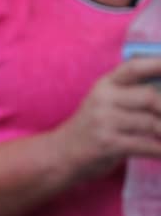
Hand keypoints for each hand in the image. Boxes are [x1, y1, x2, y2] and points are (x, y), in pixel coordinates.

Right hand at [50, 55, 160, 182]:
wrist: (64, 152)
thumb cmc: (94, 127)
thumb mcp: (105, 103)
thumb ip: (131, 95)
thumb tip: (160, 97)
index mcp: (104, 85)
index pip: (133, 68)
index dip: (156, 64)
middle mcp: (103, 98)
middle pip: (149, 97)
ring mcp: (104, 120)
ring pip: (152, 123)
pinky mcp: (108, 143)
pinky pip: (146, 145)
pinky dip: (159, 150)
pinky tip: (160, 152)